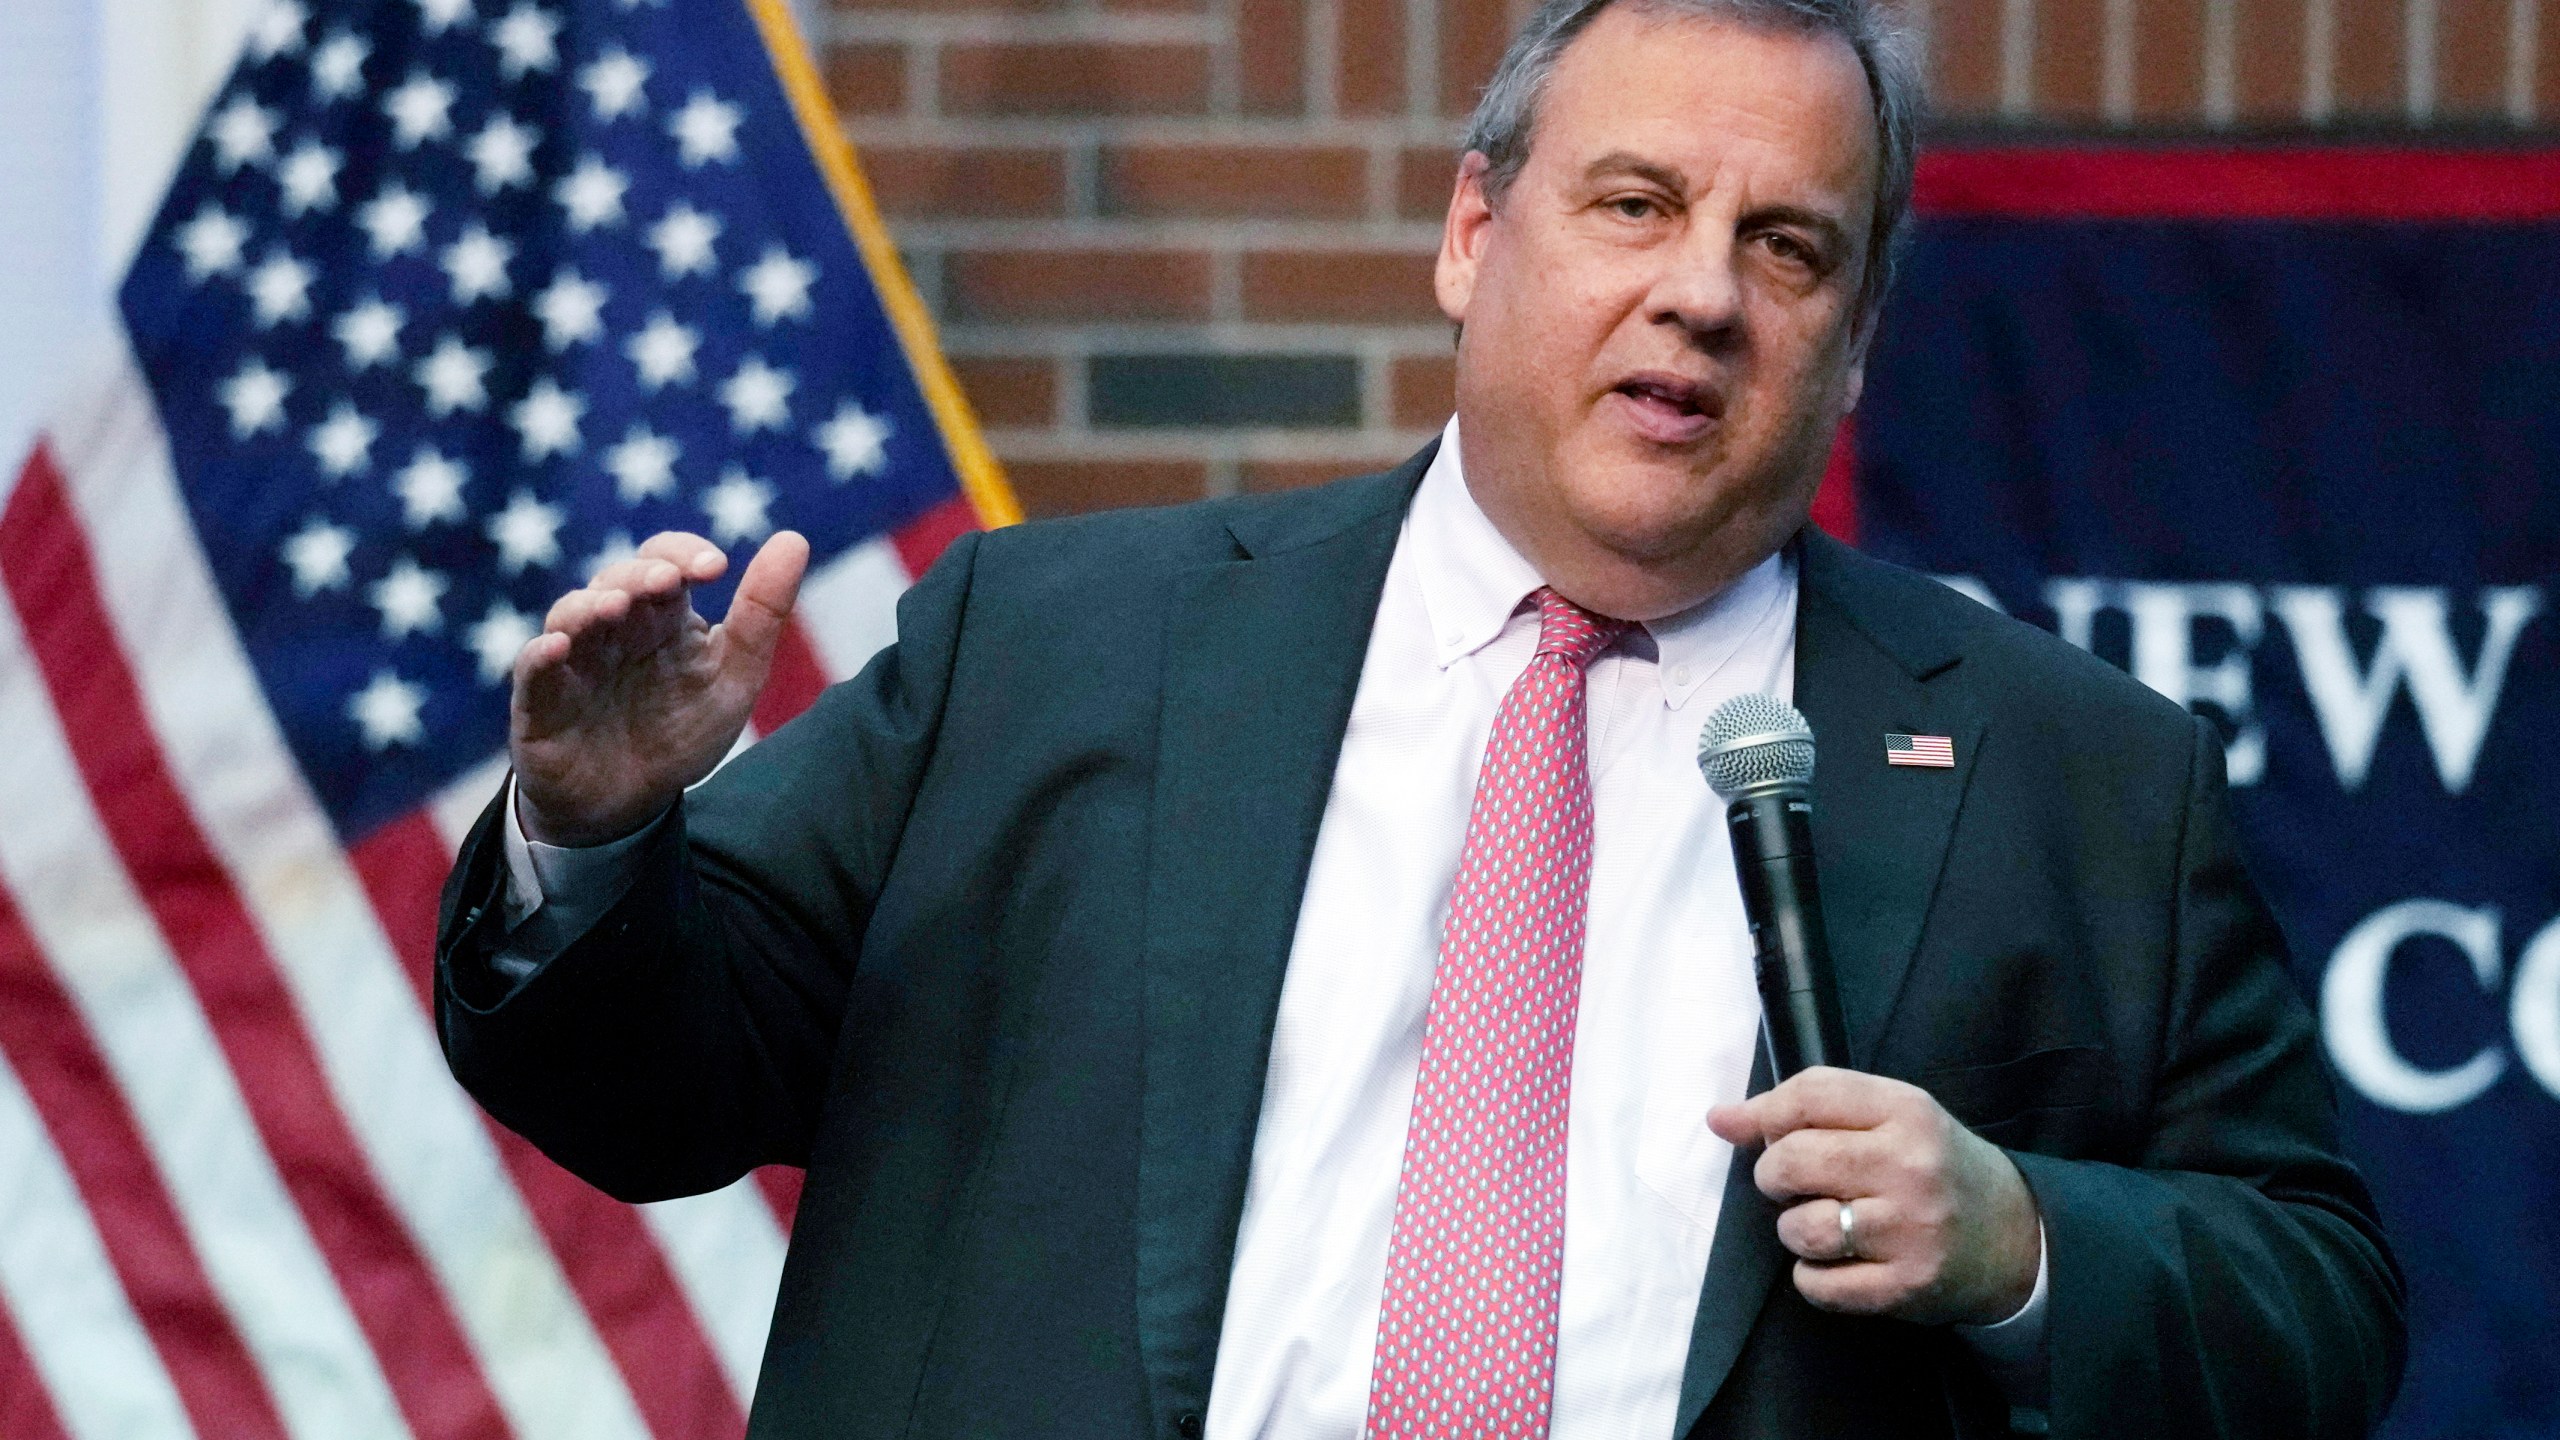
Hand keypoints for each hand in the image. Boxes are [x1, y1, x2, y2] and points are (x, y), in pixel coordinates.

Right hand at [510, 529, 809, 846]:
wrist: (631, 802)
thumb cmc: (681, 731)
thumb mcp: (734, 676)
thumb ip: (762, 612)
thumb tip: (794, 538)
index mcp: (661, 615)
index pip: (664, 560)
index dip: (683, 553)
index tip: (715, 567)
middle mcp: (613, 626)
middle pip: (618, 579)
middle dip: (640, 576)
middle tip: (666, 582)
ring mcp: (574, 658)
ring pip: (571, 613)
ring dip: (591, 605)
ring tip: (616, 607)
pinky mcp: (539, 700)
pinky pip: (532, 668)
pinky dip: (541, 654)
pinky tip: (559, 648)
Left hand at [1706, 1067, 2040, 1327]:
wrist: (2015, 1237)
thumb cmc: (1935, 1168)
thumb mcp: (1891, 1118)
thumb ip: (1809, 1109)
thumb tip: (1719, 1118)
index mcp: (1906, 1110)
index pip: (1808, 1093)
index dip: (1766, 1114)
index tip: (1756, 1130)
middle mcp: (1910, 1166)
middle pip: (1792, 1160)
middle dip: (1773, 1174)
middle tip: (1792, 1183)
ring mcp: (1910, 1229)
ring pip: (1800, 1227)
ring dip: (1793, 1229)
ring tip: (1821, 1224)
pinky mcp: (1906, 1286)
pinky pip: (1817, 1284)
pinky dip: (1812, 1276)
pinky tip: (1837, 1262)